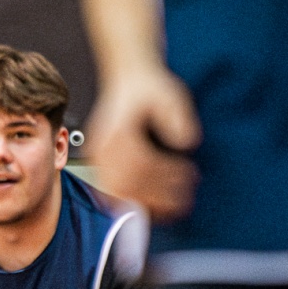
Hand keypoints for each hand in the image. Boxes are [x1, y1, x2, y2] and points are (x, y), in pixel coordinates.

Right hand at [85, 68, 199, 219]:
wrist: (130, 81)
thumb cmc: (149, 88)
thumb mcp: (170, 94)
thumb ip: (177, 115)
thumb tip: (186, 140)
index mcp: (117, 129)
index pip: (139, 162)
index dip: (165, 175)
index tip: (188, 175)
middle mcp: (103, 145)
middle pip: (125, 184)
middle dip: (157, 197)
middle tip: (184, 199)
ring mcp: (99, 156)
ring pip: (117, 193)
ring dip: (146, 205)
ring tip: (174, 205)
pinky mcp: (101, 164)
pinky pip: (110, 193)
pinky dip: (131, 204)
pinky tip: (152, 207)